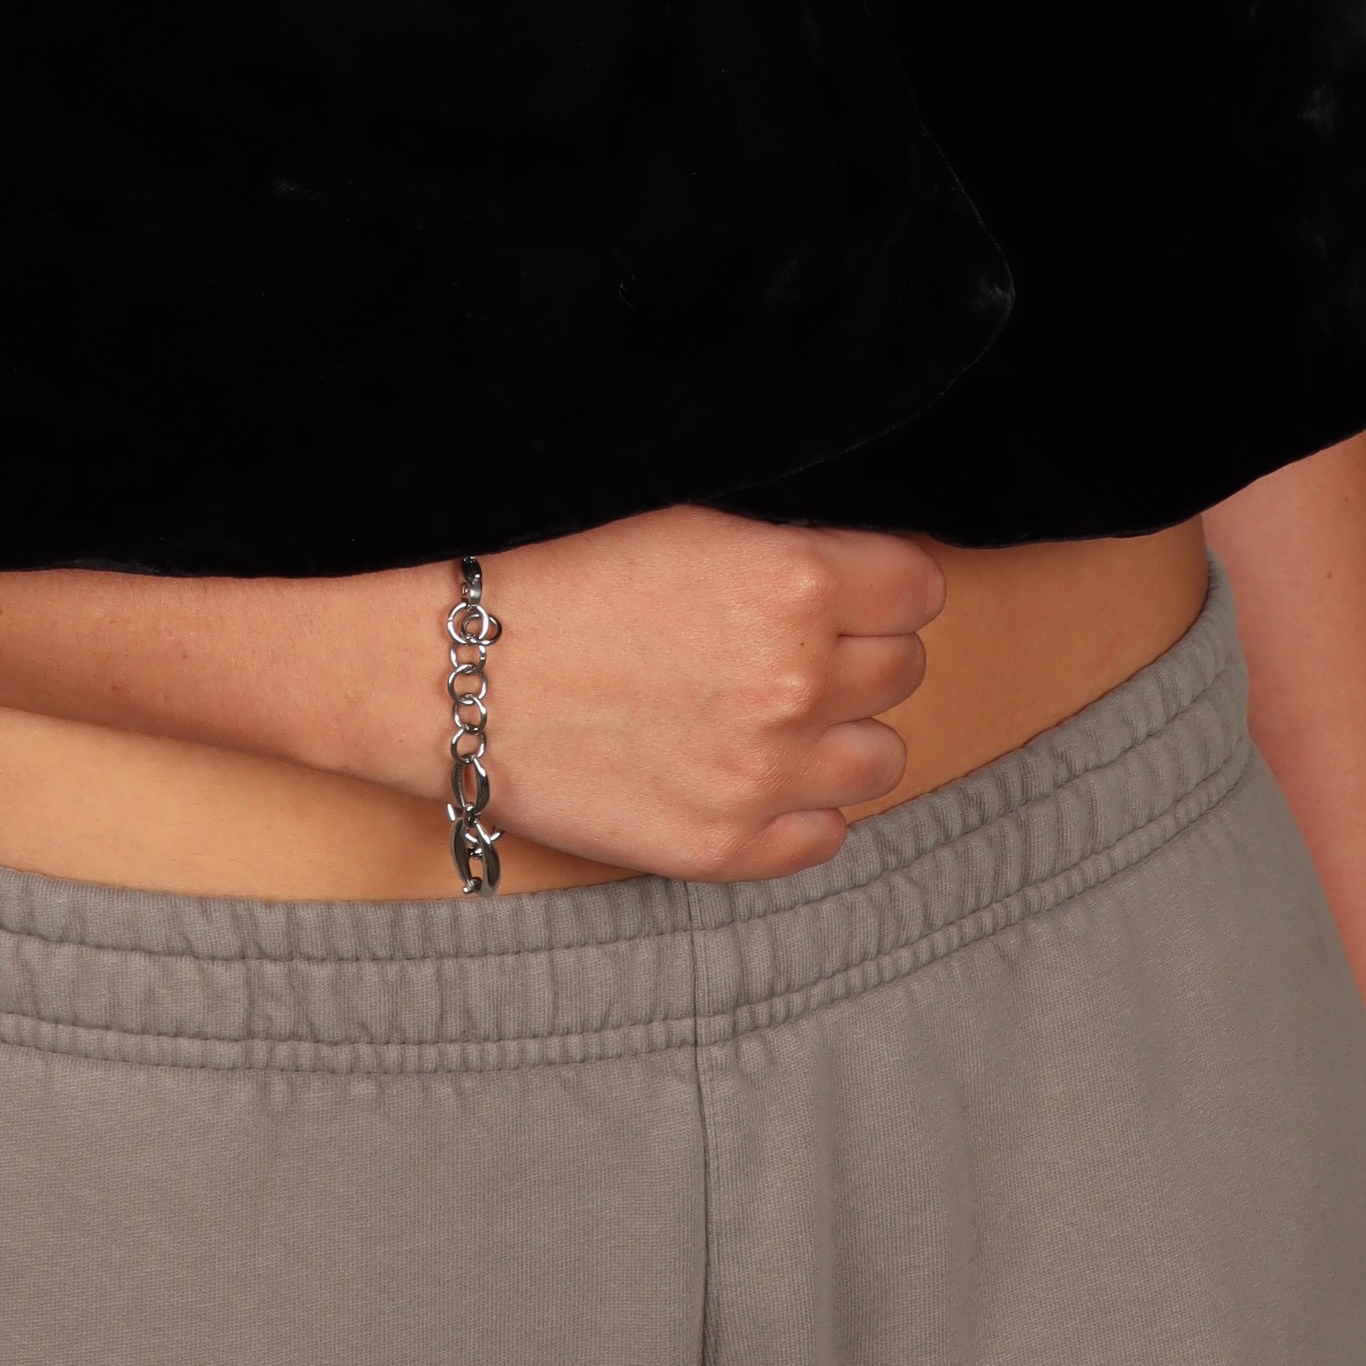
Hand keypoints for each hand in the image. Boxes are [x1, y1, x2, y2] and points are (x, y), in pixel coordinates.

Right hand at [462, 502, 943, 880]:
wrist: (446, 670)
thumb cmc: (553, 572)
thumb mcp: (685, 518)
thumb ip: (787, 546)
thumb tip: (859, 564)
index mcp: (793, 580)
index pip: (919, 586)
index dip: (880, 580)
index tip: (843, 583)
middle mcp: (796, 681)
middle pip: (902, 667)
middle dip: (857, 648)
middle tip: (784, 639)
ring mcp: (764, 776)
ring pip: (881, 757)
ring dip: (839, 731)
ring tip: (765, 707)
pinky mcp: (725, 848)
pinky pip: (828, 834)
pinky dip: (800, 804)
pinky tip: (742, 767)